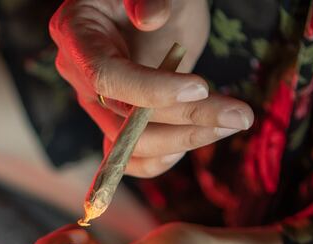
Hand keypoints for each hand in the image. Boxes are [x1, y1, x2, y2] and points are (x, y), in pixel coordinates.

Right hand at [50, 0, 253, 176]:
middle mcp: (79, 75)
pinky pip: (131, 157)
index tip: (200, 88)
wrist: (152, 2)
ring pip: (131, 145)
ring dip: (184, 140)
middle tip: (238, 115)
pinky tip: (200, 139)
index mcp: (75, 34)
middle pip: (122, 118)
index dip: (150, 90)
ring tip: (232, 120)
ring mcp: (97, 103)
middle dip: (183, 120)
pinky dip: (163, 159)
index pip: (106, 77)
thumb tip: (150, 17)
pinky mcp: (117, 121)